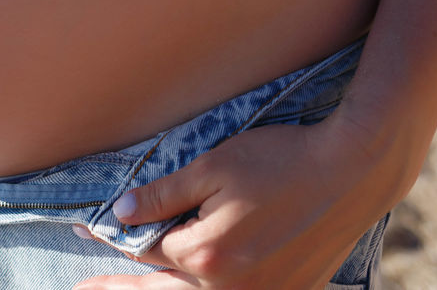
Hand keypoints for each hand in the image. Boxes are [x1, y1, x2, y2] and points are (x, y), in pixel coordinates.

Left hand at [74, 111, 418, 289]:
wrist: (354, 170)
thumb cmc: (282, 159)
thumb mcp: (214, 167)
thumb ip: (165, 195)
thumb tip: (121, 214)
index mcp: (207, 256)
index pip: (147, 251)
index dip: (115, 237)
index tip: (83, 227)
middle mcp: (232, 289)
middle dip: (119, 289)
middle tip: (82, 288)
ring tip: (131, 286)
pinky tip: (193, 282)